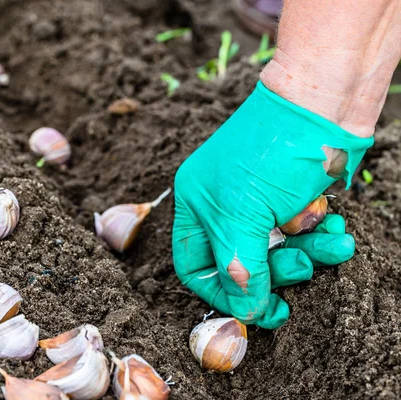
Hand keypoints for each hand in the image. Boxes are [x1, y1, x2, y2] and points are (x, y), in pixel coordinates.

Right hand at [172, 81, 372, 328]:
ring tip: (335, 246)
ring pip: (276, 251)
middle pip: (240, 262)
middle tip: (302, 268)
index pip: (194, 266)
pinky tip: (336, 227)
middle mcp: (222, 204)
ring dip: (308, 256)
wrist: (324, 100)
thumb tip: (246, 312)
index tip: (256, 309)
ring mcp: (258, 200)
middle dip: (275, 272)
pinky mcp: (291, 196)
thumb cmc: (271, 151)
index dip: (222, 293)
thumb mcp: (244, 215)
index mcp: (195, 204)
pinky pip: (301, 234)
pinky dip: (321, 237)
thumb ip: (241, 268)